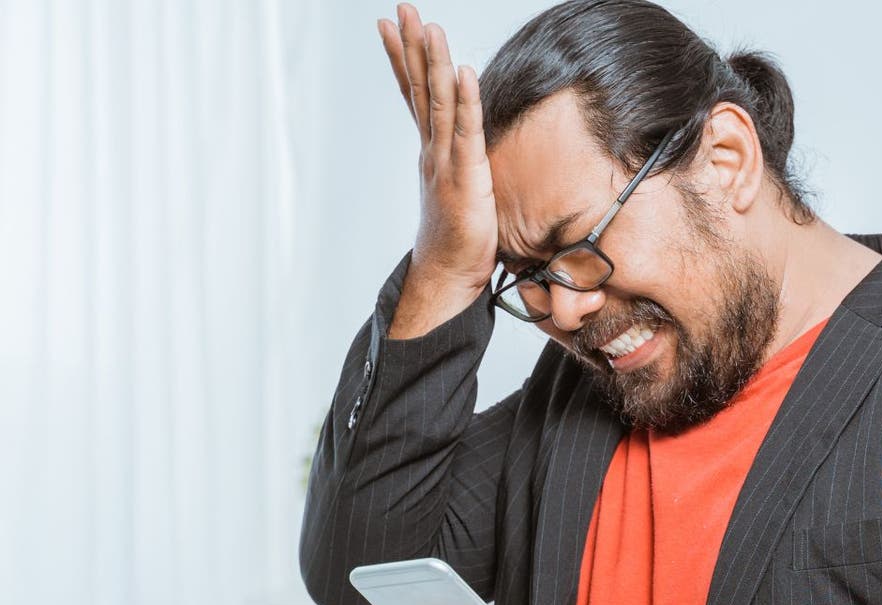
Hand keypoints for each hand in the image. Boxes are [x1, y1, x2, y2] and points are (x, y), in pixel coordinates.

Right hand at [377, 4, 499, 334]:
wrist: (447, 276)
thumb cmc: (456, 240)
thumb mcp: (457, 191)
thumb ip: (457, 166)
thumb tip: (460, 153)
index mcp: (430, 150)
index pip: (414, 95)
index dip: (403, 59)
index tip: (390, 26)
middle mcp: (432, 149)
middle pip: (420, 87)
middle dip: (411, 46)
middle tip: (402, 9)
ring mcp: (444, 161)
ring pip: (439, 102)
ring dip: (434, 63)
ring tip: (429, 26)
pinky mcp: (465, 176)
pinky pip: (466, 131)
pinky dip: (465, 100)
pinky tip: (462, 71)